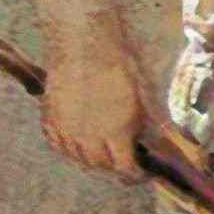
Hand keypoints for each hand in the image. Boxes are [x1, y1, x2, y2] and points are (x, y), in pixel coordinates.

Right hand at [41, 38, 146, 181]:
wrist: (84, 38)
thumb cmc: (119, 61)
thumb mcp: (146, 92)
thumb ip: (153, 122)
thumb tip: (164, 141)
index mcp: (115, 133)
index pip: (125, 169)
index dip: (136, 175)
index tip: (142, 171)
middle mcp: (88, 138)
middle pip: (100, 166)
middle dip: (115, 167)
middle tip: (123, 158)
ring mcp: (65, 128)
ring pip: (77, 158)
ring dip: (91, 160)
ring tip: (101, 151)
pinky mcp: (49, 116)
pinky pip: (56, 143)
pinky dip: (67, 148)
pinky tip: (75, 141)